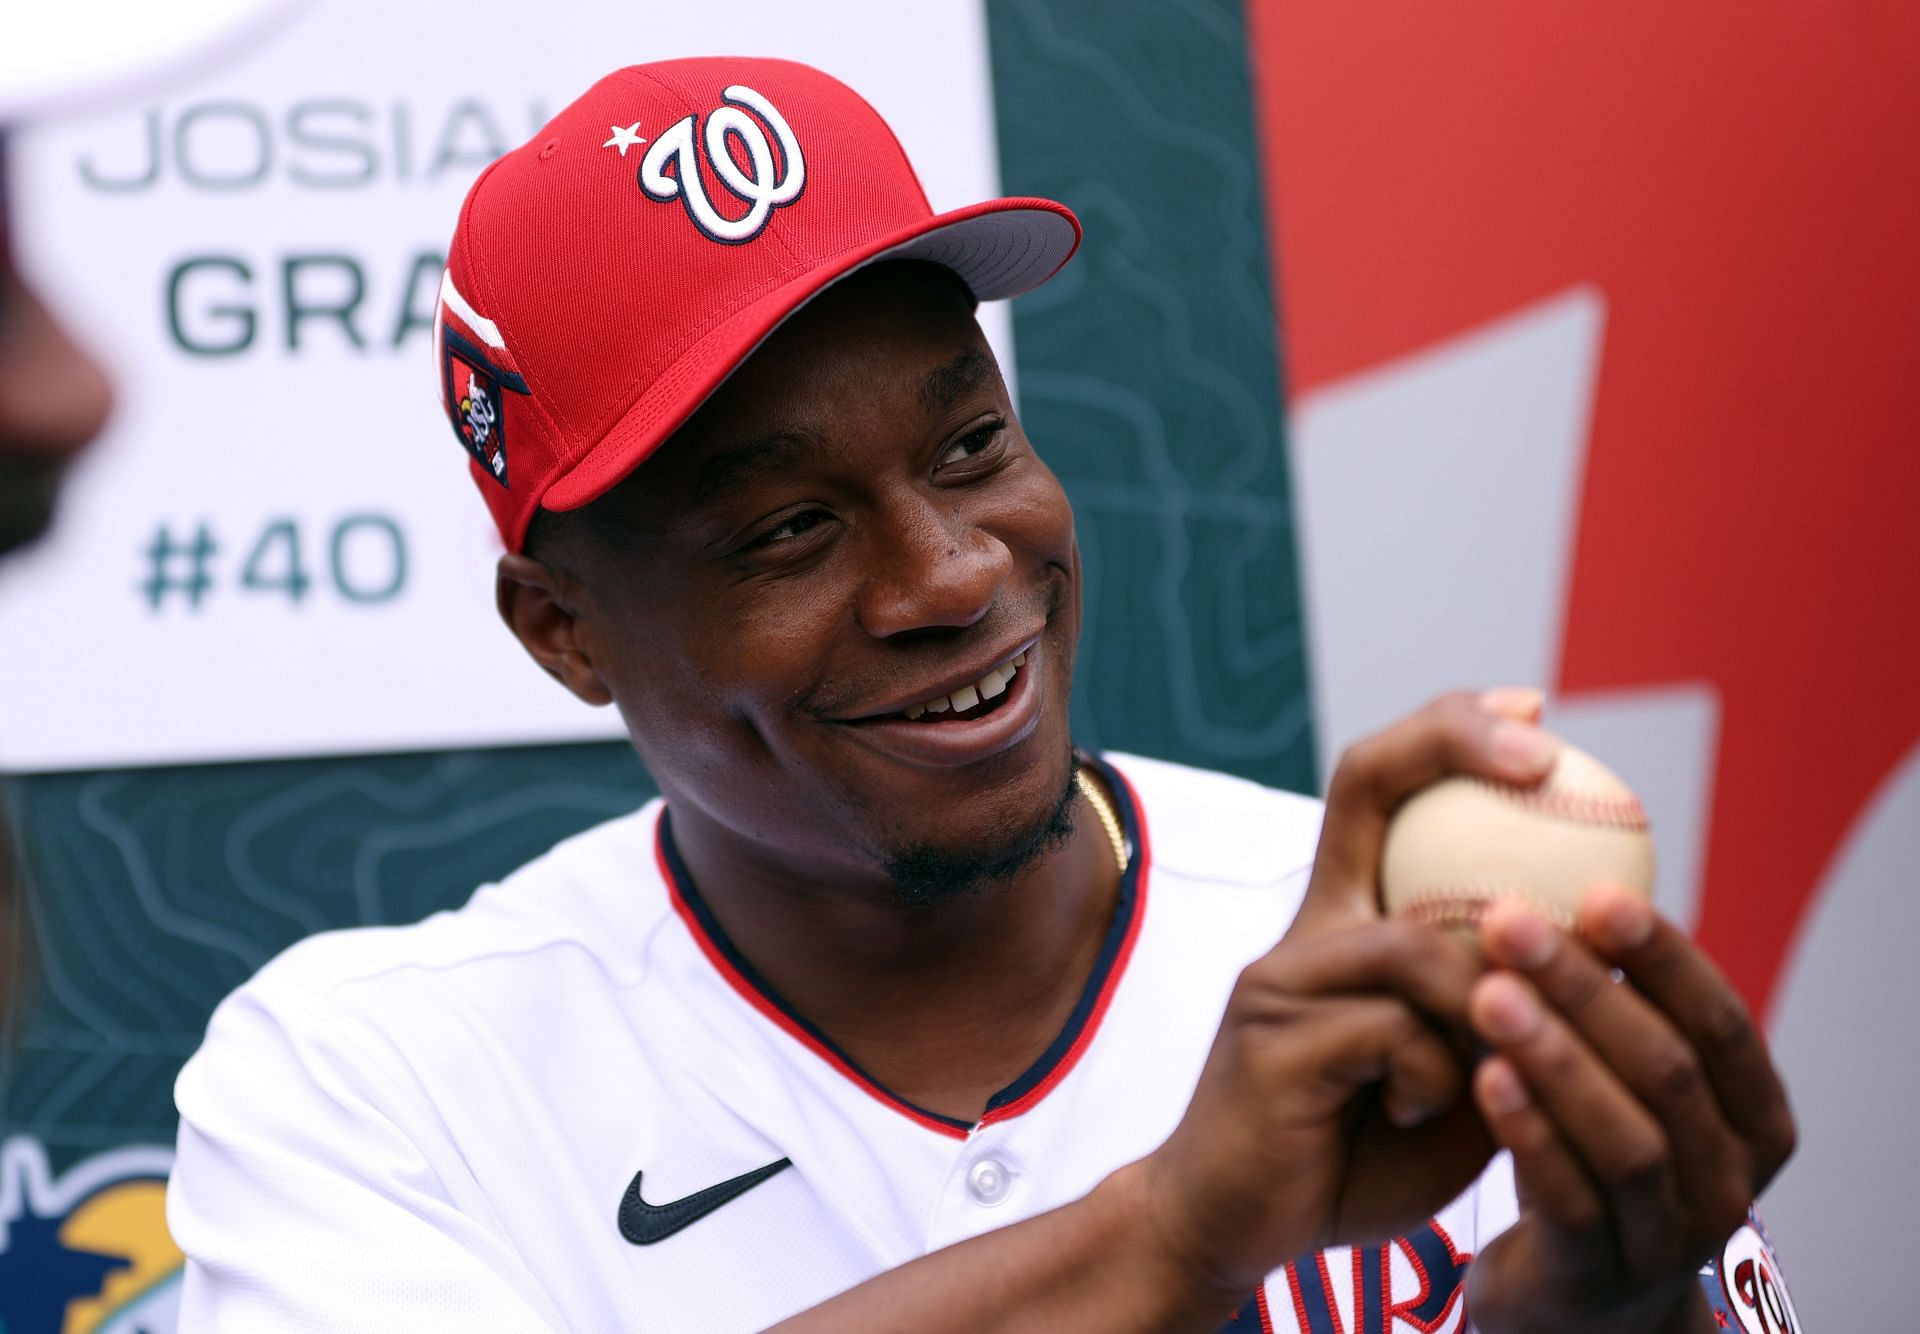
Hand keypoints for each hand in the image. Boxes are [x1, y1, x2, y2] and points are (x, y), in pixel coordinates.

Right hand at [1132, 690, 1555, 1298]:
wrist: (1236, 1226)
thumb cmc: (1357, 1147)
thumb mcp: (1457, 1066)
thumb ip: (1503, 1004)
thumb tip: (1606, 952)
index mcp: (1344, 916)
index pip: (1381, 786)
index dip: (1452, 733)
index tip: (1534, 712)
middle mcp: (1308, 924)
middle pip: (1370, 784)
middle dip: (1459, 743)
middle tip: (1545, 752)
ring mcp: (1282, 974)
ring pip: (1422, 942)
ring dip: (1490, 1004)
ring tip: (1493, 1068)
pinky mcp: (1273, 1037)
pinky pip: (1401, 1033)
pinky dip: (1443, 1079)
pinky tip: (1423, 1116)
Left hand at [1464, 889, 1797, 1332]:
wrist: (1571, 1298)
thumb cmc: (1592, 1156)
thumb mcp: (1625, 1082)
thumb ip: (1618, 1006)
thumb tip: (1563, 871)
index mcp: (1755, 1116)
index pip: (1720, 1022)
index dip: (1663, 955)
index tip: (1595, 891)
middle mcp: (1731, 1179)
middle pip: (1666, 1069)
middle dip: (1588, 987)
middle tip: (1510, 921)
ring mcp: (1673, 1237)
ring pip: (1626, 1137)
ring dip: (1554, 1055)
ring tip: (1488, 991)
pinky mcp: (1603, 1277)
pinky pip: (1572, 1198)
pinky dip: (1530, 1133)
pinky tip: (1484, 1076)